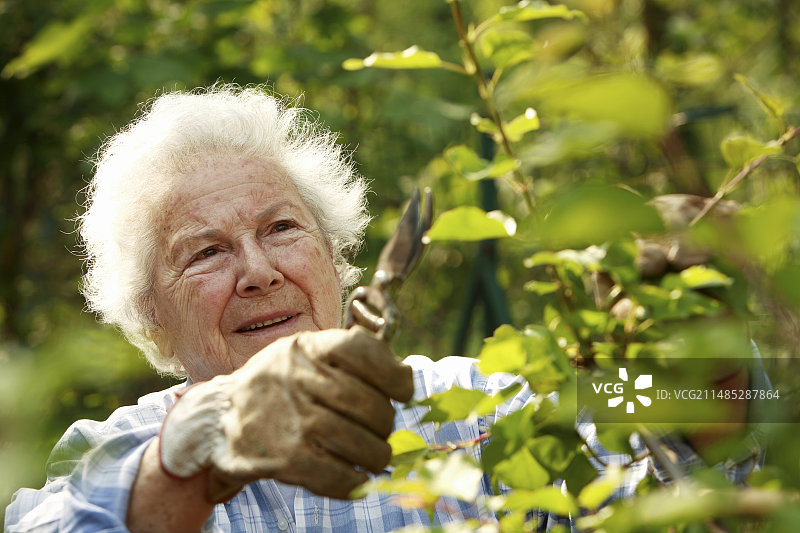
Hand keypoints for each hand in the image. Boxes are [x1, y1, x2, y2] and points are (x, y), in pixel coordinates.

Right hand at [159, 327, 413, 501]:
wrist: (216, 418)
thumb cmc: (277, 384)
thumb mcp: (304, 353)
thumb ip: (349, 356)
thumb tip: (404, 376)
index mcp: (308, 348)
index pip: (362, 350)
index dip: (393, 373)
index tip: (404, 390)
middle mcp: (299, 379)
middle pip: (369, 404)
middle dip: (385, 422)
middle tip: (381, 430)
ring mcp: (292, 419)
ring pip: (360, 443)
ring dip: (377, 455)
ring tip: (375, 456)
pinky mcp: (286, 459)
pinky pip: (338, 476)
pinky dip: (355, 481)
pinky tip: (356, 477)